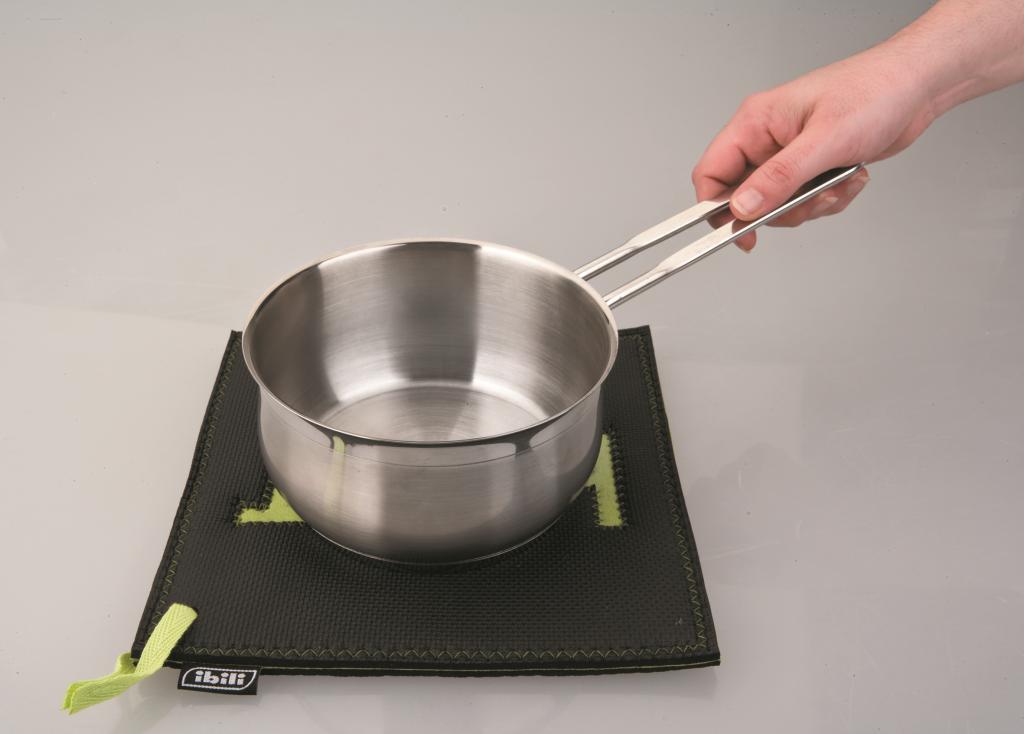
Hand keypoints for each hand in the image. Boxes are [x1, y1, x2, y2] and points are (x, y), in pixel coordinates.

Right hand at [692, 45, 938, 249]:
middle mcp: (766, 139)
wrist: (917, 87)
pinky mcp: (810, 166)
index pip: (712, 172)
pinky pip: (804, 201)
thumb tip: (743, 208)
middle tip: (808, 202)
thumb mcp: (824, 141)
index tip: (739, 231)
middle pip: (745, 196)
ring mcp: (788, 154)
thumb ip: (779, 178)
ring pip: (777, 204)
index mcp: (756, 122)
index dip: (717, 208)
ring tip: (839, 183)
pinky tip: (850, 177)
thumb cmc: (874, 93)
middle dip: (781, 209)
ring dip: (811, 205)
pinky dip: (829, 199)